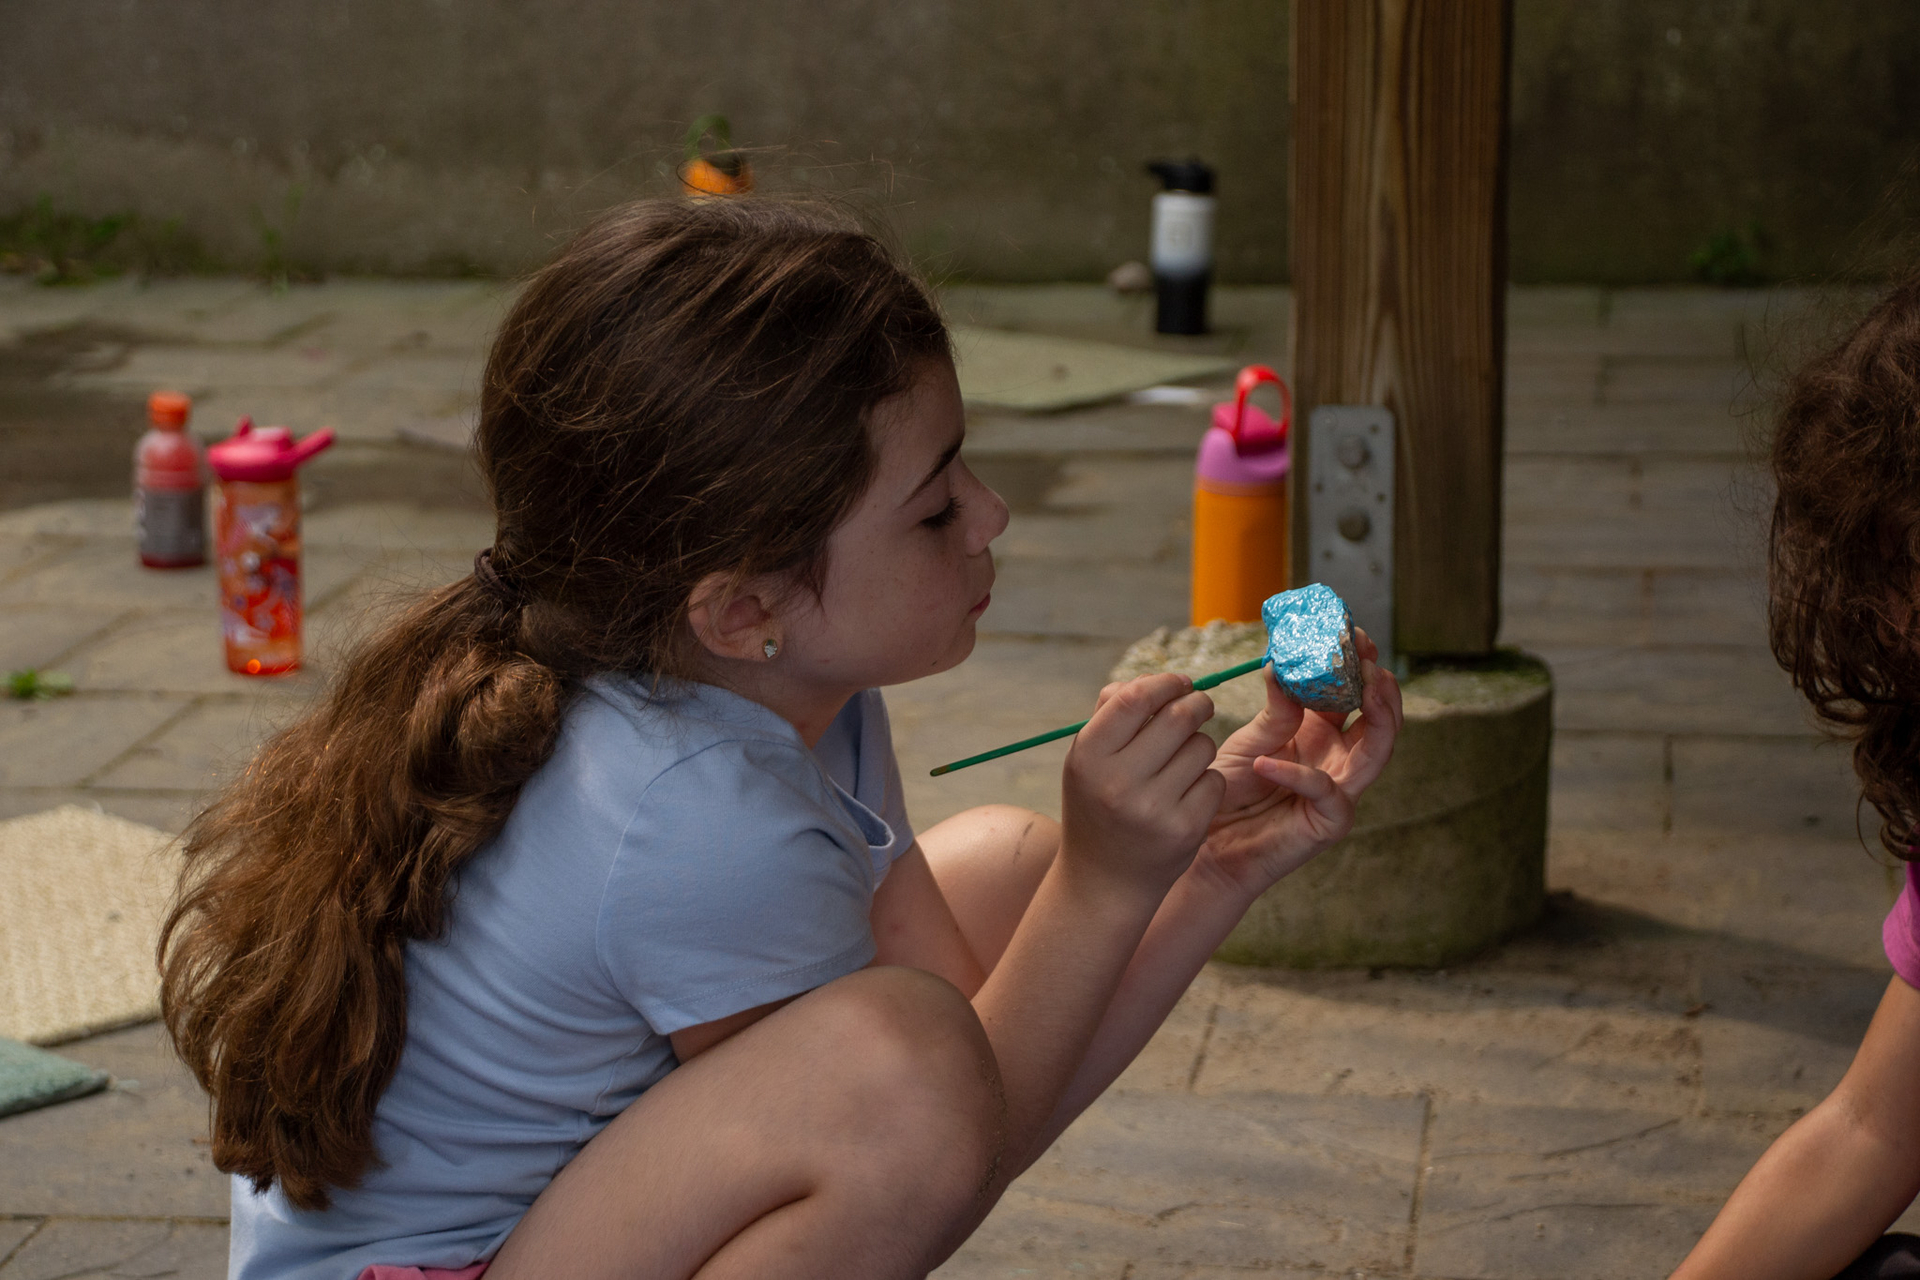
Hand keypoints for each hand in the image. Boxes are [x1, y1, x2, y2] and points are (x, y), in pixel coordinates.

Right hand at [1060, 673, 1224, 896]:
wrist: (1104, 880)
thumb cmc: (1098, 805)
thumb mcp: (1088, 760)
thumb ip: (1113, 713)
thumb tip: (1158, 681)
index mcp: (1088, 756)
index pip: (1134, 698)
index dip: (1163, 683)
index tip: (1180, 683)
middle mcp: (1117, 781)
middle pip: (1178, 716)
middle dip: (1197, 704)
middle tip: (1200, 706)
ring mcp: (1153, 808)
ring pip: (1202, 747)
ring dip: (1200, 746)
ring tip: (1182, 762)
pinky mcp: (1185, 830)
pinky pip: (1214, 781)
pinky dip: (1207, 780)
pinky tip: (1187, 795)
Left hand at [1195, 627, 1403, 898]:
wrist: (1207, 841)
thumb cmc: (1228, 790)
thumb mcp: (1249, 738)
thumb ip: (1275, 708)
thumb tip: (1282, 664)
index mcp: (1320, 734)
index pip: (1352, 694)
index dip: (1357, 665)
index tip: (1352, 633)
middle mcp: (1337, 759)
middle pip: (1380, 719)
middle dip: (1381, 685)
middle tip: (1369, 656)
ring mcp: (1338, 790)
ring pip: (1378, 752)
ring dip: (1379, 716)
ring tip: (1368, 685)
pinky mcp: (1328, 822)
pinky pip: (1325, 792)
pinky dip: (1297, 774)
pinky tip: (1265, 761)